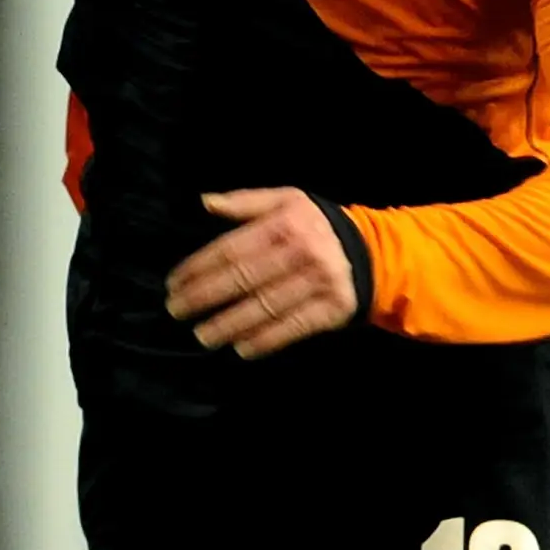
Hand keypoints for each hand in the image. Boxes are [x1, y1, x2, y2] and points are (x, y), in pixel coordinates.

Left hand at [166, 187, 357, 356]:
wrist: (374, 253)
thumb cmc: (316, 227)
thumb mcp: (288, 201)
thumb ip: (246, 202)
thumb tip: (206, 202)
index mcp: (285, 223)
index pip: (231, 249)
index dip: (198, 267)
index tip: (174, 283)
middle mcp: (302, 252)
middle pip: (243, 278)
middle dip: (204, 297)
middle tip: (176, 311)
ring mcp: (319, 282)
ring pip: (265, 307)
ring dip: (229, 324)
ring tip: (203, 335)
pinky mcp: (333, 309)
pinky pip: (292, 327)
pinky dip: (265, 339)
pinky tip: (240, 348)